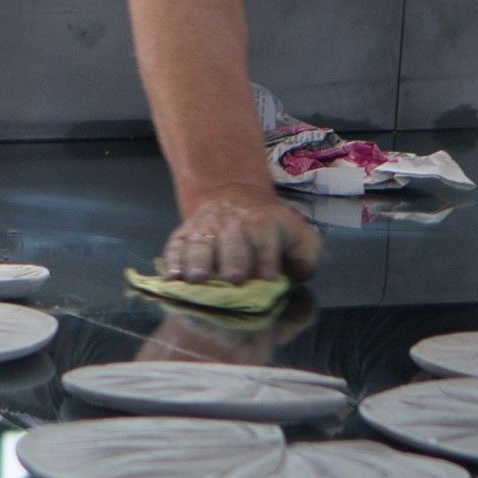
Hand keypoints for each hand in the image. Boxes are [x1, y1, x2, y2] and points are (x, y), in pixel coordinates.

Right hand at [158, 187, 321, 287]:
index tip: (268, 276)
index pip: (266, 240)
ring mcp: (206, 230)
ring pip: (200, 245)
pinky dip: (172, 261)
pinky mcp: (185, 235)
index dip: (268, 258)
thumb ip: (306, 256)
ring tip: (196, 279)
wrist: (235, 198)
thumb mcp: (299, 236)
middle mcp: (233, 225)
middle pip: (232, 243)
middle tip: (234, 278)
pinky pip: (175, 247)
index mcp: (263, 224)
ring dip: (198, 261)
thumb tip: (298, 273)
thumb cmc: (272, 230)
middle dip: (233, 260)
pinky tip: (171, 277)